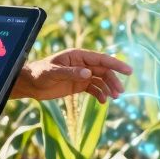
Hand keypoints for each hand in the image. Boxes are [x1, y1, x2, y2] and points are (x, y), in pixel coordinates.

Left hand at [10, 48, 132, 102]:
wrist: (30, 84)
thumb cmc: (40, 74)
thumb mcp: (53, 72)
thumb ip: (71, 73)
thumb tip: (89, 73)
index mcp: (78, 56)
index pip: (101, 59)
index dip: (116, 64)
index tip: (128, 71)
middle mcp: (82, 64)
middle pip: (103, 71)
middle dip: (113, 81)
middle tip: (119, 93)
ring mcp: (81, 74)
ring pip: (100, 80)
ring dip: (108, 88)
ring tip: (113, 98)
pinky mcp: (78, 85)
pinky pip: (94, 89)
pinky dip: (100, 95)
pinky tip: (102, 102)